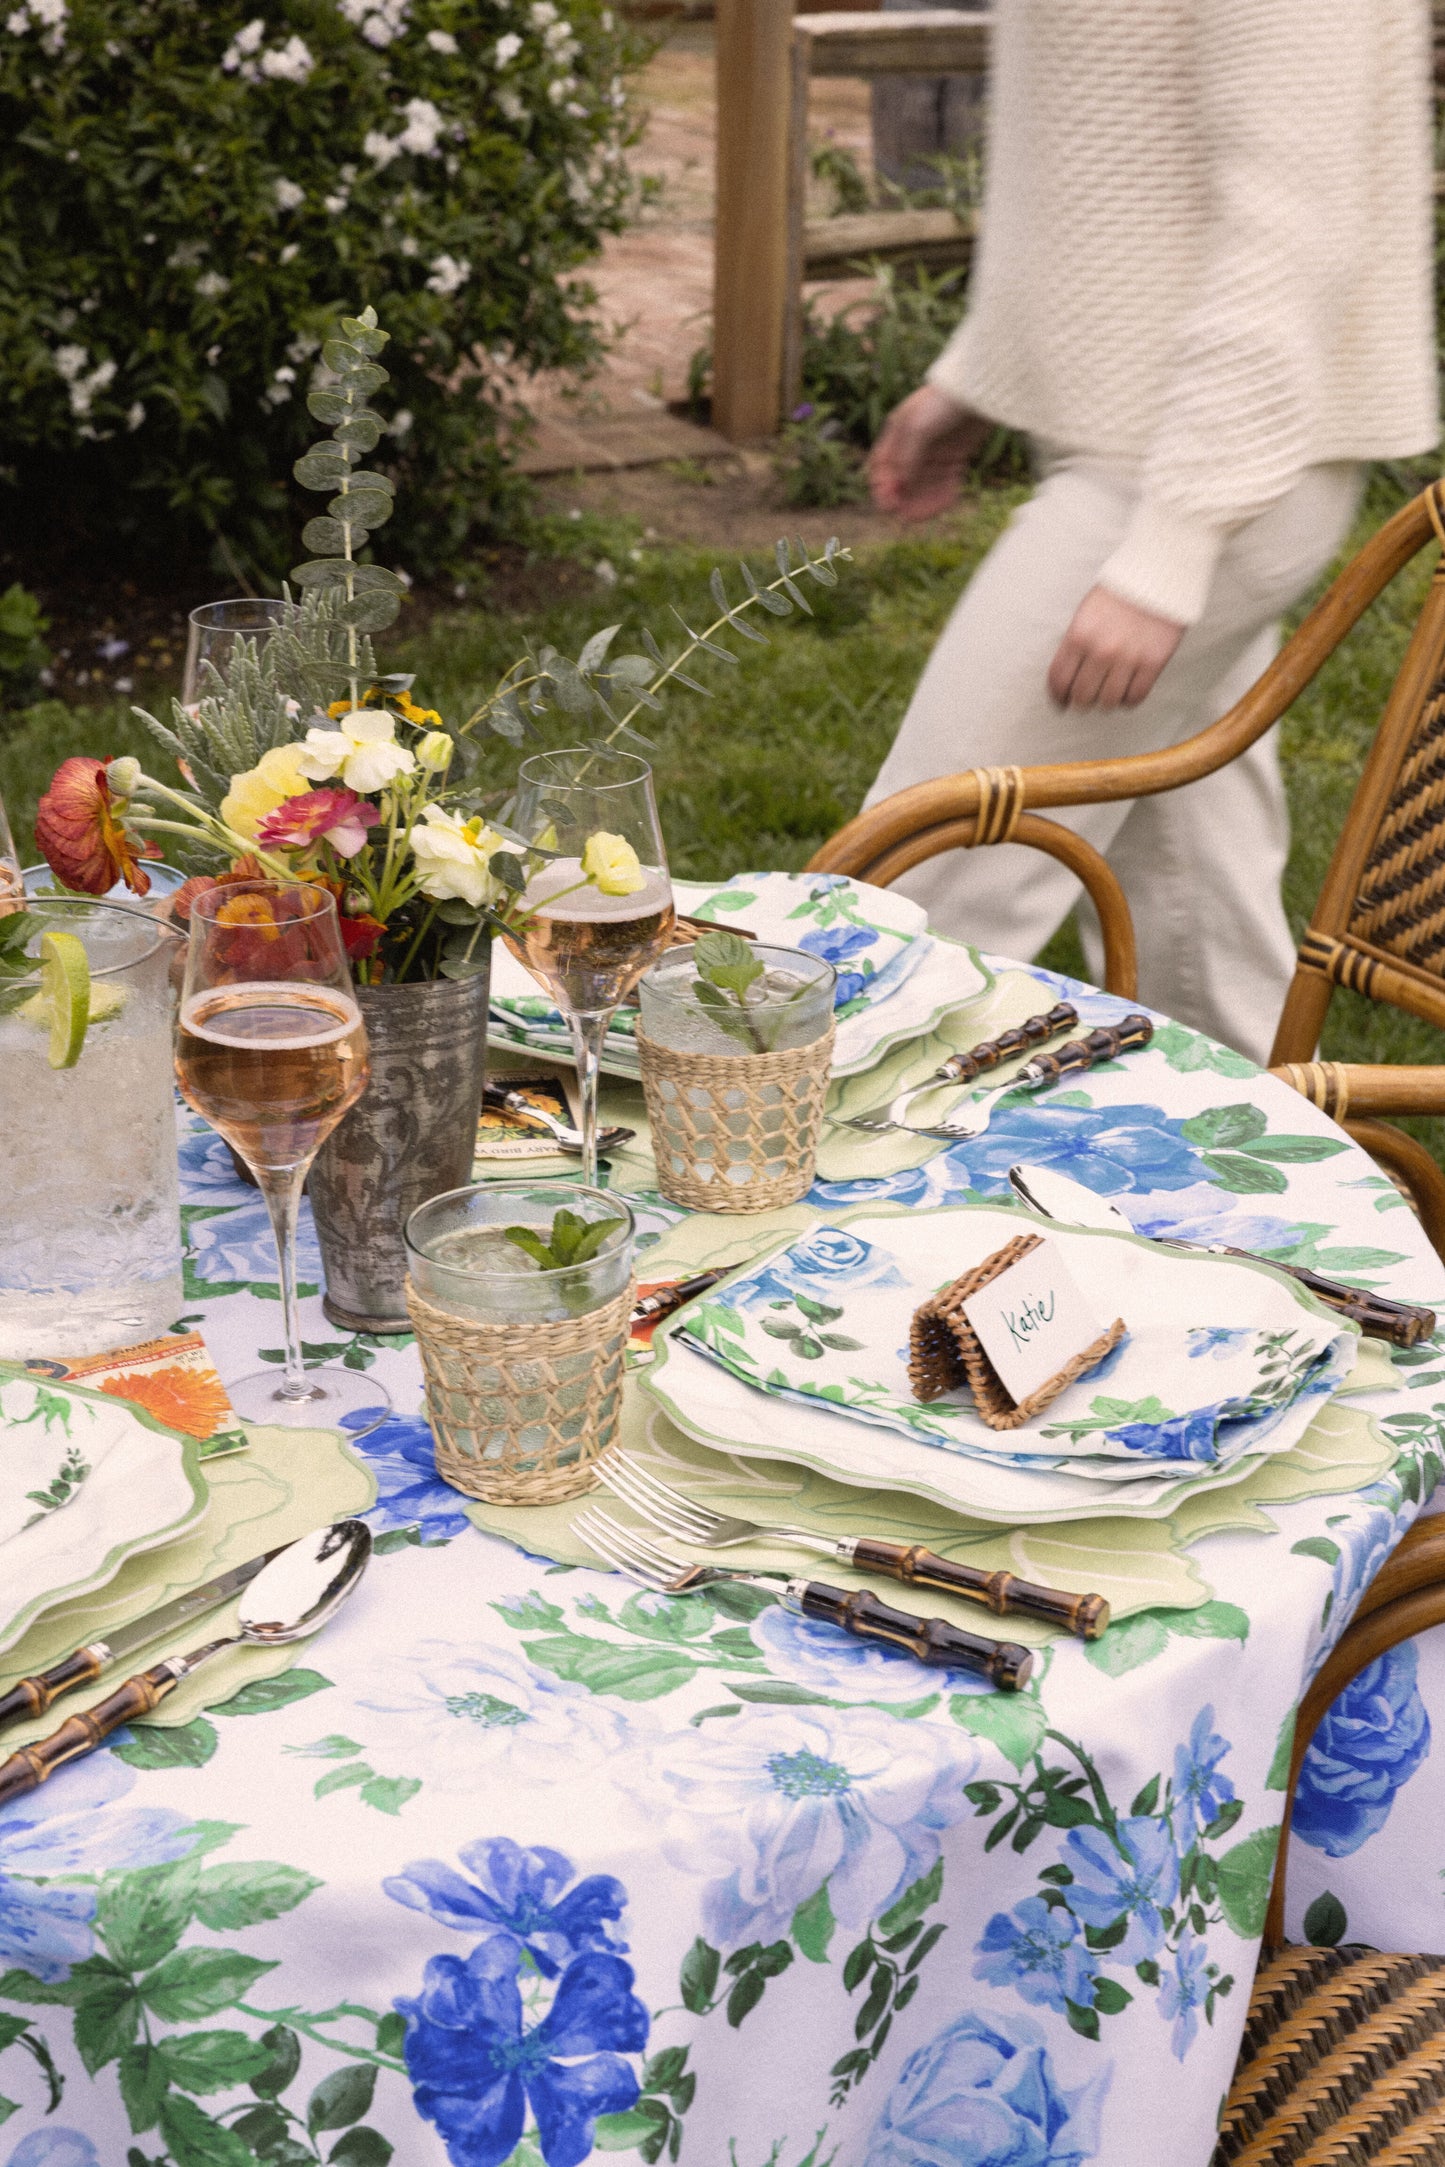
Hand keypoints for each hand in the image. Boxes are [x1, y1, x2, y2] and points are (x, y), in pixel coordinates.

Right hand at [868, 385, 989, 522]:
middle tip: (907, 517)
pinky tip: (948, 502)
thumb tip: (900, 487)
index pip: (882, 467)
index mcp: (897, 432)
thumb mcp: (917, 427)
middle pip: (904, 479)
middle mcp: (914, 444)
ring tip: (926, 515)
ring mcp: (936, 450)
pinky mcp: (956, 455)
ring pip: (926, 483)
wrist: (982, 388)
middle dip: (904, 498)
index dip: (883, 488)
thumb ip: (906, 458)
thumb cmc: (944, 401)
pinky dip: (945, 492)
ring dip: (924, 500)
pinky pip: (946, 480)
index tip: (889, 506)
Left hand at [1048, 586, 1185, 710]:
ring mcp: (1128, 658)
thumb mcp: (1085, 613)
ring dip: (1105, 703)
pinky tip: (1127, 692)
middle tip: (1086, 700)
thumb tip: (1067, 677)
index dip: (1058, 697)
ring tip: (1108, 695)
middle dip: (1081, 702)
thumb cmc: (1119, 592)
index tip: (1061, 702)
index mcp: (1079, 635)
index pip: (1059, 680)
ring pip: (1108, 702)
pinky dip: (1129, 700)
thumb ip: (1075, 643)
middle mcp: (1101, 650)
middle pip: (1082, 697)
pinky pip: (1135, 697)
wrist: (1157, 576)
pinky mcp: (1152, 663)